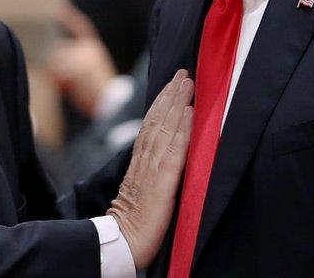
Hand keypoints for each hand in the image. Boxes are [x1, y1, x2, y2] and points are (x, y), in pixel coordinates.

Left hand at [43, 2, 117, 115]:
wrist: (113, 103)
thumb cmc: (99, 93)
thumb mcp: (87, 75)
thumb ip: (70, 67)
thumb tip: (46, 68)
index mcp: (93, 47)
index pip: (80, 26)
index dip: (68, 17)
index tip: (57, 5)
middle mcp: (87, 48)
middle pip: (57, 52)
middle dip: (54, 69)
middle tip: (65, 85)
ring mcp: (82, 56)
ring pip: (54, 63)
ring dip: (55, 77)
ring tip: (70, 89)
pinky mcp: (76, 67)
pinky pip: (56, 73)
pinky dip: (57, 82)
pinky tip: (69, 89)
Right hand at [108, 70, 193, 268]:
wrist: (124, 241)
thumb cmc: (136, 221)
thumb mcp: (142, 189)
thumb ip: (151, 169)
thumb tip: (166, 154)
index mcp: (140, 162)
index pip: (151, 124)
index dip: (162, 102)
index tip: (174, 83)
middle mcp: (145, 159)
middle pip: (157, 119)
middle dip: (171, 94)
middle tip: (183, 72)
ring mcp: (153, 168)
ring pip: (165, 127)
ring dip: (177, 102)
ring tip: (187, 83)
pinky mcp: (163, 180)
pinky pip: (175, 149)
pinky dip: (182, 128)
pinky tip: (190, 112)